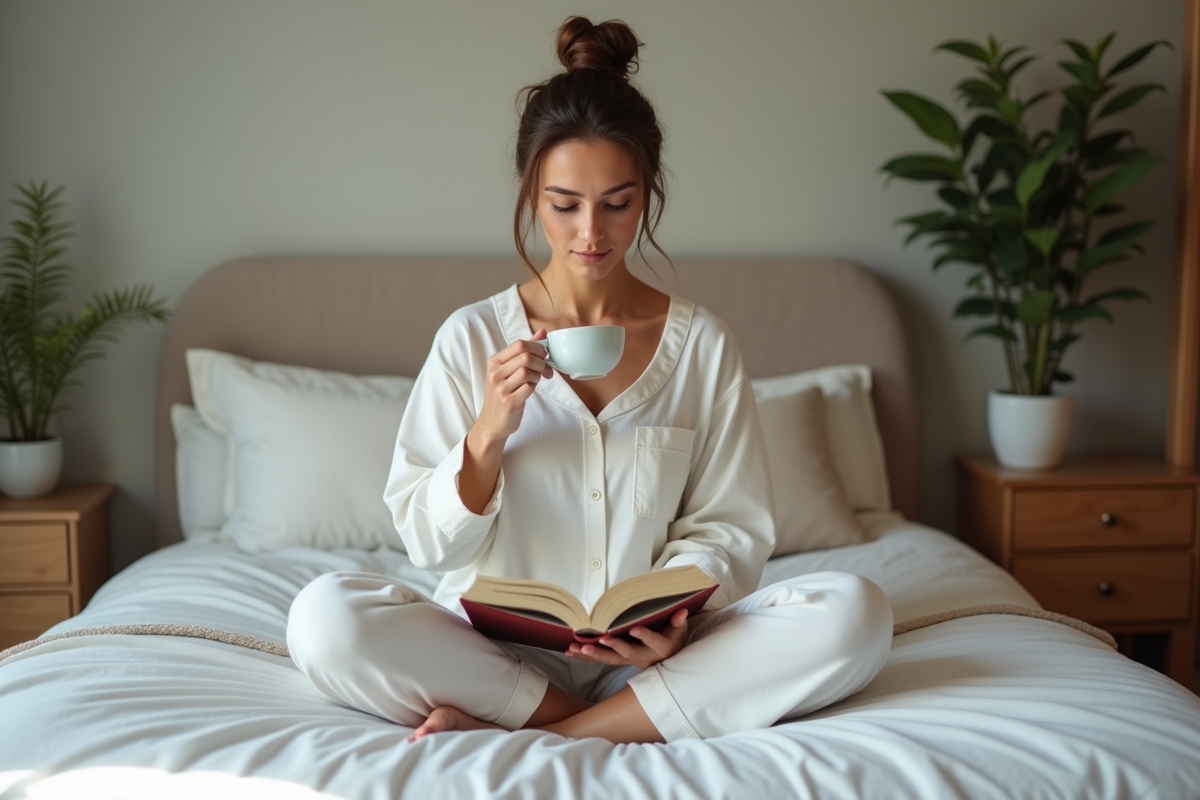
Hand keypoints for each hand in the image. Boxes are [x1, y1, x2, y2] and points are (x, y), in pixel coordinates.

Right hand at [472, 329, 553, 444]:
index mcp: (494, 362)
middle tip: (544, 370)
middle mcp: (495, 373)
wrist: (493, 422)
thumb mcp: (509, 370)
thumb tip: (542, 332)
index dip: (537, 348)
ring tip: (535, 381)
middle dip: (541, 361)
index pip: (519, 344)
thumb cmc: (504, 394)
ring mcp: (501, 388)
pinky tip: (530, 390)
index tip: (543, 356)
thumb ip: (525, 351)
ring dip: (538, 375)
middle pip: (525, 356)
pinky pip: (529, 387)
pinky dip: (534, 387)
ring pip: (528, 371)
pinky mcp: (509, 401)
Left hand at [565, 609, 688, 669]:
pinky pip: (601, 660)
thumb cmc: (672, 640)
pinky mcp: (619, 661)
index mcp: (660, 648)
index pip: (652, 641)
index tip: (634, 629)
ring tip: (576, 649)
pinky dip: (585, 657)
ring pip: (610, 660)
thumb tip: (682, 611)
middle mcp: (643, 657)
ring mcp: (629, 660)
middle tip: (598, 641)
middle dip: (611, 648)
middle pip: (626, 654)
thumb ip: (678, 622)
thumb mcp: (679, 631)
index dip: (644, 635)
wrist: (668, 660)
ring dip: (592, 655)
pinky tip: (571, 652)